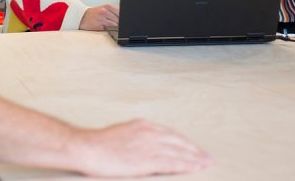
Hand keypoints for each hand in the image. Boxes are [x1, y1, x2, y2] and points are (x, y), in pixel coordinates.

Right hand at [71, 119, 211, 176]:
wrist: (88, 148)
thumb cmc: (99, 144)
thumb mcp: (121, 133)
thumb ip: (136, 137)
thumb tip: (142, 146)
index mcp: (143, 125)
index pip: (170, 134)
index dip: (184, 142)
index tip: (193, 148)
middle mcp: (149, 133)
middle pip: (178, 142)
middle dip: (194, 150)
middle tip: (206, 157)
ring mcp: (149, 146)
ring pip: (179, 153)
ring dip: (194, 159)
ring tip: (205, 164)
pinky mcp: (147, 160)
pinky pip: (172, 164)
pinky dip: (186, 166)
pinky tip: (194, 169)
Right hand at [79, 4, 118, 30]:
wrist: (81, 17)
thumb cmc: (93, 14)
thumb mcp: (103, 9)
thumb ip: (112, 12)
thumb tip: (121, 18)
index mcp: (107, 6)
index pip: (120, 13)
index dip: (122, 18)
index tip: (123, 21)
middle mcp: (104, 11)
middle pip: (118, 19)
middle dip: (119, 24)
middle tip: (118, 26)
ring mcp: (101, 18)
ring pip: (114, 25)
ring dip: (115, 28)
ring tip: (114, 28)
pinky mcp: (98, 25)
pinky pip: (108, 29)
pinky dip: (110, 30)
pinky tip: (109, 29)